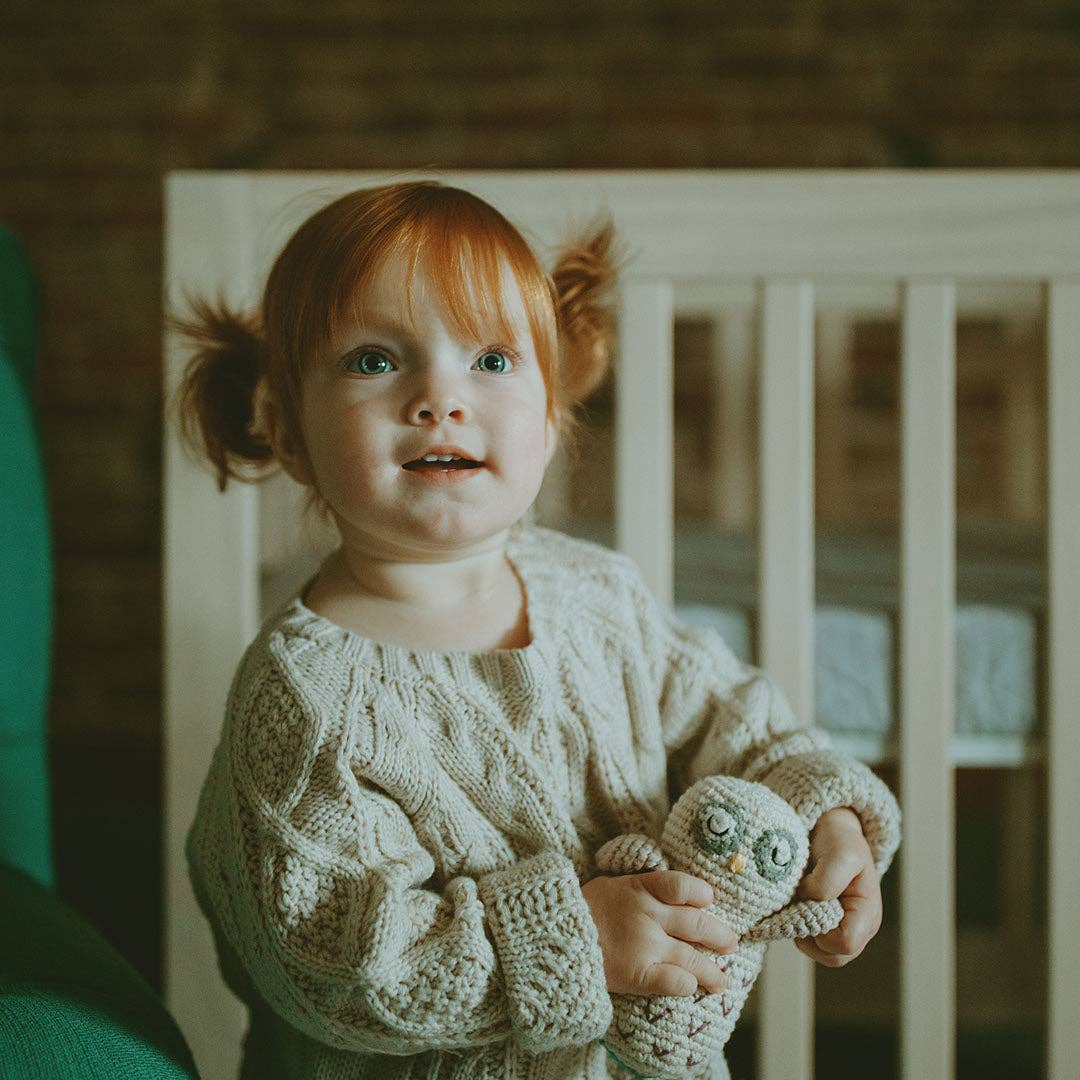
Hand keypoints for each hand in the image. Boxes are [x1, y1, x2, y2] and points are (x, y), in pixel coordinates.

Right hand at [582, 870, 738, 996]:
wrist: (550, 937)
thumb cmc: (580, 910)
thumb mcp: (610, 886)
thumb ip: (640, 889)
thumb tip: (669, 894)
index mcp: (639, 888)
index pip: (683, 886)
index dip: (703, 895)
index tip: (710, 902)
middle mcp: (647, 915)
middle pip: (698, 924)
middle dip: (721, 936)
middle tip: (730, 944)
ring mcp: (644, 945)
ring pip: (693, 959)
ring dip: (712, 972)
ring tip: (721, 981)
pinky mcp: (637, 975)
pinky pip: (674, 982)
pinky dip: (687, 986)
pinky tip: (690, 988)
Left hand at [794, 806, 881, 966]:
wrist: (831, 832)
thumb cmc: (840, 842)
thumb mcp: (841, 853)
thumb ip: (828, 880)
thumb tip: (808, 900)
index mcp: (868, 914)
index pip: (844, 943)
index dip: (821, 928)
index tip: (808, 900)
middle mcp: (859, 928)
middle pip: (832, 956)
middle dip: (809, 933)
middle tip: (799, 903)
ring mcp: (843, 930)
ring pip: (820, 953)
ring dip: (801, 930)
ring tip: (798, 901)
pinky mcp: (827, 927)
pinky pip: (811, 943)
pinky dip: (797, 926)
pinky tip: (795, 904)